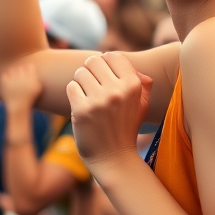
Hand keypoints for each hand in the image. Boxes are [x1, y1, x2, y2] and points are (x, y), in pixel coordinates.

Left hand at [1, 62, 42, 112]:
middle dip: (21, 70)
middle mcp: (22, 78)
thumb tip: (32, 65)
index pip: (30, 66)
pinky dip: (7, 76)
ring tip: (15, 78)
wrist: (19, 107)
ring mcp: (13, 81)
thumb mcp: (37, 88)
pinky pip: (5, 74)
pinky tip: (10, 81)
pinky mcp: (5, 84)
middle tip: (21, 76)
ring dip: (14, 72)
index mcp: (31, 79)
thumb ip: (36, 77)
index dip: (29, 68)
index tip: (28, 73)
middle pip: (21, 67)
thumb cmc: (30, 98)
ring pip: (12, 69)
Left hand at [67, 52, 152, 175]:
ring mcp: (99, 100)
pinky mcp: (82, 110)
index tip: (104, 74)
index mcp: (133, 85)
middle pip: (94, 61)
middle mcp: (117, 90)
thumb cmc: (127, 128)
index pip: (113, 55)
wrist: (114, 158)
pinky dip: (74, 93)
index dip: (105, 62)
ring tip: (87, 94)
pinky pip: (71, 87)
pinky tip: (81, 104)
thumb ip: (142, 83)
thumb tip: (135, 68)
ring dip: (81, 82)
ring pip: (80, 73)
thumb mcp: (141, 105)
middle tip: (92, 83)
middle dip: (90, 70)